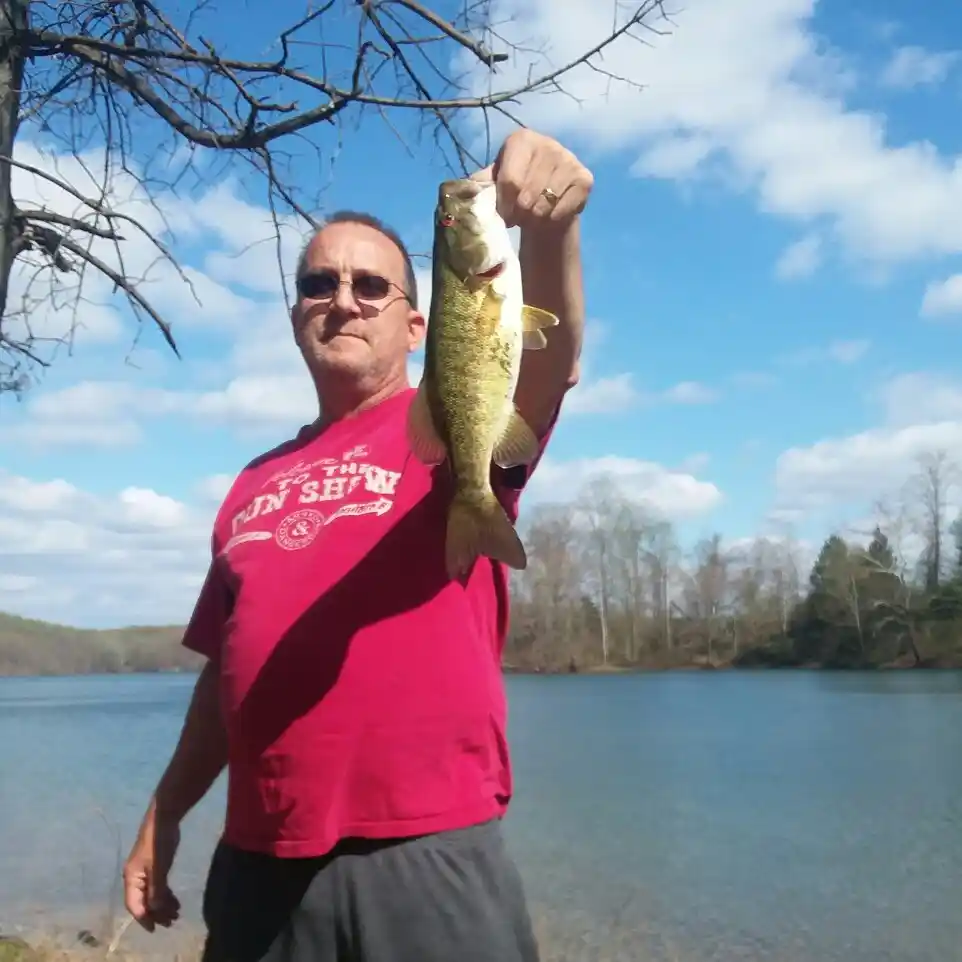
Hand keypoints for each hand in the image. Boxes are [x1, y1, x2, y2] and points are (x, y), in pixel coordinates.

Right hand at [123, 806, 181, 931]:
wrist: (164, 819)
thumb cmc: (158, 842)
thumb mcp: (158, 867)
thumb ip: (156, 889)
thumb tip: (155, 909)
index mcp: (131, 878)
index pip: (134, 905)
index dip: (144, 918)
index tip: (154, 929)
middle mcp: (136, 878)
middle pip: (144, 902)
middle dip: (156, 914)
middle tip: (172, 922)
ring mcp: (145, 873)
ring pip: (152, 895)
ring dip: (163, 906)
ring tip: (177, 914)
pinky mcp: (155, 867)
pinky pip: (158, 887)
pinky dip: (166, 895)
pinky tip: (175, 902)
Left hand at [471, 129, 592, 229]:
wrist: (548, 195)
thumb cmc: (517, 187)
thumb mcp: (495, 182)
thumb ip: (480, 184)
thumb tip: (463, 192)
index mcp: (521, 140)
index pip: (510, 181)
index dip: (504, 205)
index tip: (504, 214)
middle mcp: (548, 144)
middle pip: (527, 195)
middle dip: (519, 214)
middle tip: (518, 219)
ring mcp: (569, 159)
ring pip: (545, 204)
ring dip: (534, 219)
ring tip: (531, 217)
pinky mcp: (585, 178)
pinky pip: (563, 210)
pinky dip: (552, 220)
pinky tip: (548, 216)